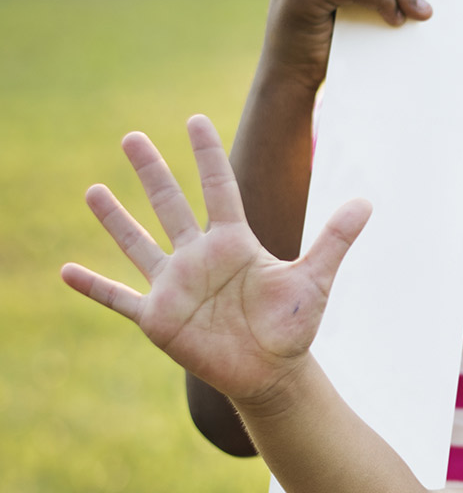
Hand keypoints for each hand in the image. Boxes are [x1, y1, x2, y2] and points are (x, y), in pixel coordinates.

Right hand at [61, 117, 370, 408]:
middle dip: (153, 172)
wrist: (274, 373)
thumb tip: (368, 201)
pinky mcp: (159, 318)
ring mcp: (175, 286)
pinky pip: (119, 298)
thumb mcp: (314, 278)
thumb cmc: (292, 326)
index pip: (219, 188)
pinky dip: (94, 286)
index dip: (207, 155)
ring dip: (116, 220)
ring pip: (139, 244)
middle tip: (132, 136)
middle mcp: (200, 257)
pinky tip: (65, 270)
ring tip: (94, 190)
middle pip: (171, 205)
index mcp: (235, 243)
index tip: (195, 119)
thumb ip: (335, 239)